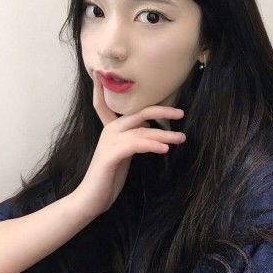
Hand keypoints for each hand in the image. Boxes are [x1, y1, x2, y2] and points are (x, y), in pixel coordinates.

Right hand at [71, 72, 185, 219]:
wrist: (90, 199)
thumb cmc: (109, 176)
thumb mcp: (124, 153)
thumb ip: (134, 139)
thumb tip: (153, 131)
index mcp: (112, 129)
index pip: (107, 104)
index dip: (102, 88)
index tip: (99, 72)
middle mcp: (110, 131)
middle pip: (138, 113)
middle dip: (161, 111)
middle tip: (181, 114)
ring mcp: (108, 143)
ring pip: (142, 131)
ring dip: (164, 135)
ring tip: (182, 139)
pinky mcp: (110, 156)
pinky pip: (135, 145)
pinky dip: (151, 145)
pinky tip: (165, 150)